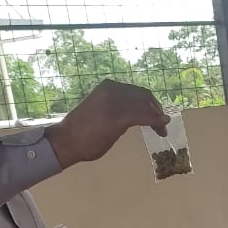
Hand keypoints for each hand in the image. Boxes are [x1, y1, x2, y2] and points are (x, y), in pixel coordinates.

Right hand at [46, 81, 168, 167]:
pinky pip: (143, 116)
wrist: (66, 141)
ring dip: (157, 118)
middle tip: (161, 125)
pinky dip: (155, 120)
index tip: (156, 115)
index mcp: (108, 87)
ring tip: (161, 130)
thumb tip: (131, 114)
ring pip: (145, 106)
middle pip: (144, 96)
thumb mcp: (100, 110)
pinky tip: (162, 125)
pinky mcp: (118, 117)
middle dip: (155, 110)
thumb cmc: (80, 131)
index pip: (136, 91)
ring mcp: (115, 102)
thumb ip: (115, 108)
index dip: (149, 103)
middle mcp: (112, 90)